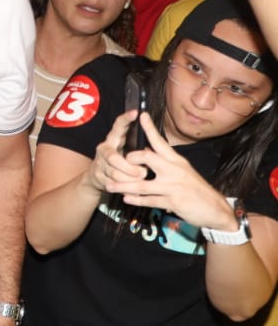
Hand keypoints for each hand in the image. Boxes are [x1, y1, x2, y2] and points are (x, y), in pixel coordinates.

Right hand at [84, 110, 151, 193]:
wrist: (97, 176)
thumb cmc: (120, 161)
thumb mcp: (126, 150)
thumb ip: (137, 145)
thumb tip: (155, 138)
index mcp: (113, 139)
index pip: (118, 126)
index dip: (126, 119)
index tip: (136, 112)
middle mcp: (103, 149)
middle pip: (113, 157)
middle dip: (129, 167)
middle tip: (143, 173)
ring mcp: (99, 163)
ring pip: (114, 173)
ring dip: (128, 179)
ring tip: (140, 182)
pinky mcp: (97, 176)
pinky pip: (112, 184)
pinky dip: (124, 189)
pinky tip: (133, 191)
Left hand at [111, 114, 235, 229]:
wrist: (216, 210)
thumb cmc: (197, 190)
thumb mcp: (183, 171)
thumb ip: (166, 162)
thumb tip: (147, 150)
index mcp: (177, 161)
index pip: (160, 141)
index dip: (150, 128)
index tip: (142, 115)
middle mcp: (174, 170)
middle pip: (147, 157)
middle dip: (130, 159)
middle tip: (119, 163)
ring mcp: (173, 186)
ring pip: (142, 184)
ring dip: (123, 186)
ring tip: (110, 186)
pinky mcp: (173, 202)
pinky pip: (150, 200)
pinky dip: (136, 199)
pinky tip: (126, 198)